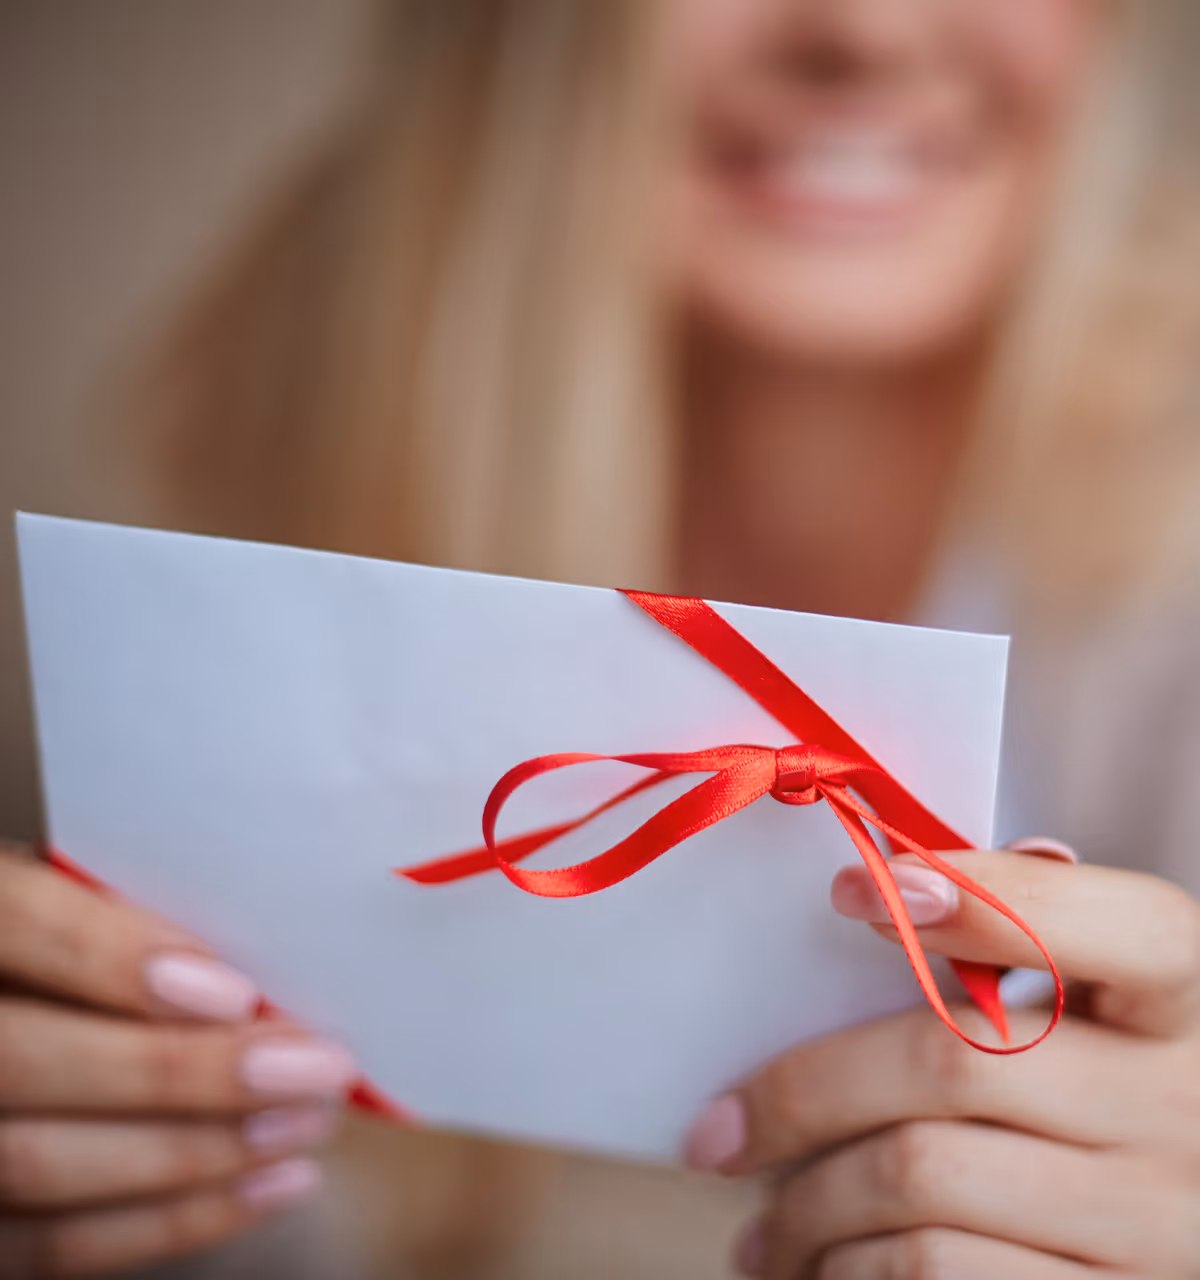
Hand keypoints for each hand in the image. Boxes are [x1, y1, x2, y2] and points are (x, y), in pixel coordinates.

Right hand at [0, 845, 355, 1277]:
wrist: (49, 1022)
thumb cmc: (93, 951)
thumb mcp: (93, 902)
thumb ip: (138, 917)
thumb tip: (256, 974)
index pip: (16, 924)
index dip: (112, 958)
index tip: (233, 990)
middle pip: (26, 1062)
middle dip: (187, 1072)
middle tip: (313, 1066)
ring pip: (36, 1164)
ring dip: (196, 1149)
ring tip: (306, 1121)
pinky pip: (54, 1247)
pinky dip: (175, 1220)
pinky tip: (269, 1184)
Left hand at [683, 845, 1199, 1277]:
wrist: (1176, 1246)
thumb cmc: (1096, 1107)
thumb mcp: (1092, 1024)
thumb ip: (1022, 952)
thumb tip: (897, 882)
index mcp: (1176, 1005)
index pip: (1119, 927)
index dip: (985, 895)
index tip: (848, 891)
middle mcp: (1178, 1107)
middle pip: (952, 1063)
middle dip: (805, 1095)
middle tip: (718, 1132)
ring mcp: (1155, 1220)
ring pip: (921, 1178)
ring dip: (808, 1206)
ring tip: (764, 1228)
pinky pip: (939, 1276)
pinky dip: (850, 1274)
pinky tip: (821, 1270)